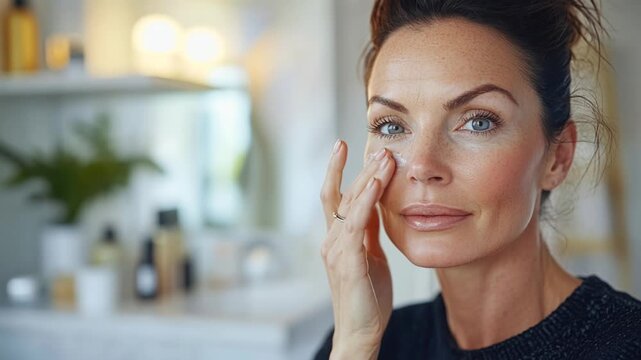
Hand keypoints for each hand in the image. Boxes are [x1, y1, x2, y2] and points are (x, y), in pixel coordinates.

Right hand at [320, 140, 394, 356]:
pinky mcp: (347, 262)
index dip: (340, 171)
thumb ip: (368, 231)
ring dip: (366, 178)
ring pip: (348, 205)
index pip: (336, 197)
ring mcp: (336, 250)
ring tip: (382, 157)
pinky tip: (376, 184)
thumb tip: (376, 206)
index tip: (346, 147)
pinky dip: (366, 201)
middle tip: (375, 145)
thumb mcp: (370, 255)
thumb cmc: (367, 297)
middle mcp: (331, 241)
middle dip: (356, 168)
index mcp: (337, 239)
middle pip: (340, 195)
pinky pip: (356, 225)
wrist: (360, 332)